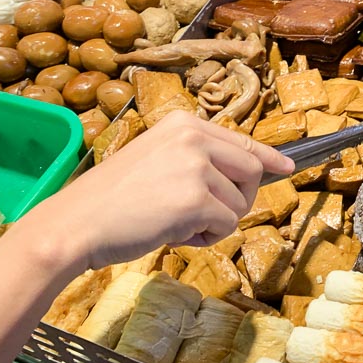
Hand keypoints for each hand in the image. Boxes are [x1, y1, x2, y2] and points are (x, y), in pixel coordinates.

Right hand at [35, 111, 293, 270]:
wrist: (76, 223)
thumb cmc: (111, 200)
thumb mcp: (156, 160)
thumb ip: (196, 160)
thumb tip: (247, 175)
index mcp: (183, 124)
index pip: (241, 141)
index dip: (268, 158)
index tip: (286, 167)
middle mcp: (193, 137)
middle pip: (252, 170)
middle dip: (240, 199)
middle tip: (210, 216)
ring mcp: (195, 167)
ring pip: (239, 203)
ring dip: (215, 222)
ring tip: (175, 222)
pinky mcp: (195, 199)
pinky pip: (225, 225)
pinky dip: (206, 238)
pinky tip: (174, 233)